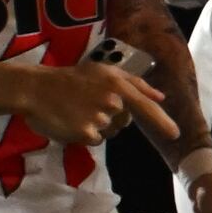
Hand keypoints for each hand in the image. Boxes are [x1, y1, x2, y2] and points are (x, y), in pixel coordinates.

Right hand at [0, 59, 166, 152]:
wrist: (35, 88)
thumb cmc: (71, 78)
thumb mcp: (104, 72)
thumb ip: (135, 83)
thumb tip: (161, 96)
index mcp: (118, 85)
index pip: (146, 106)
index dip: (162, 121)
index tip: (176, 135)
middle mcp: (112, 102)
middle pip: (124, 121)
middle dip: (112, 116)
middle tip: (89, 103)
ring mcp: (99, 119)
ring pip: (110, 131)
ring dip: (97, 125)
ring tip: (78, 111)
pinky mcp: (86, 134)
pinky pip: (96, 140)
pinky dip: (86, 134)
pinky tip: (72, 122)